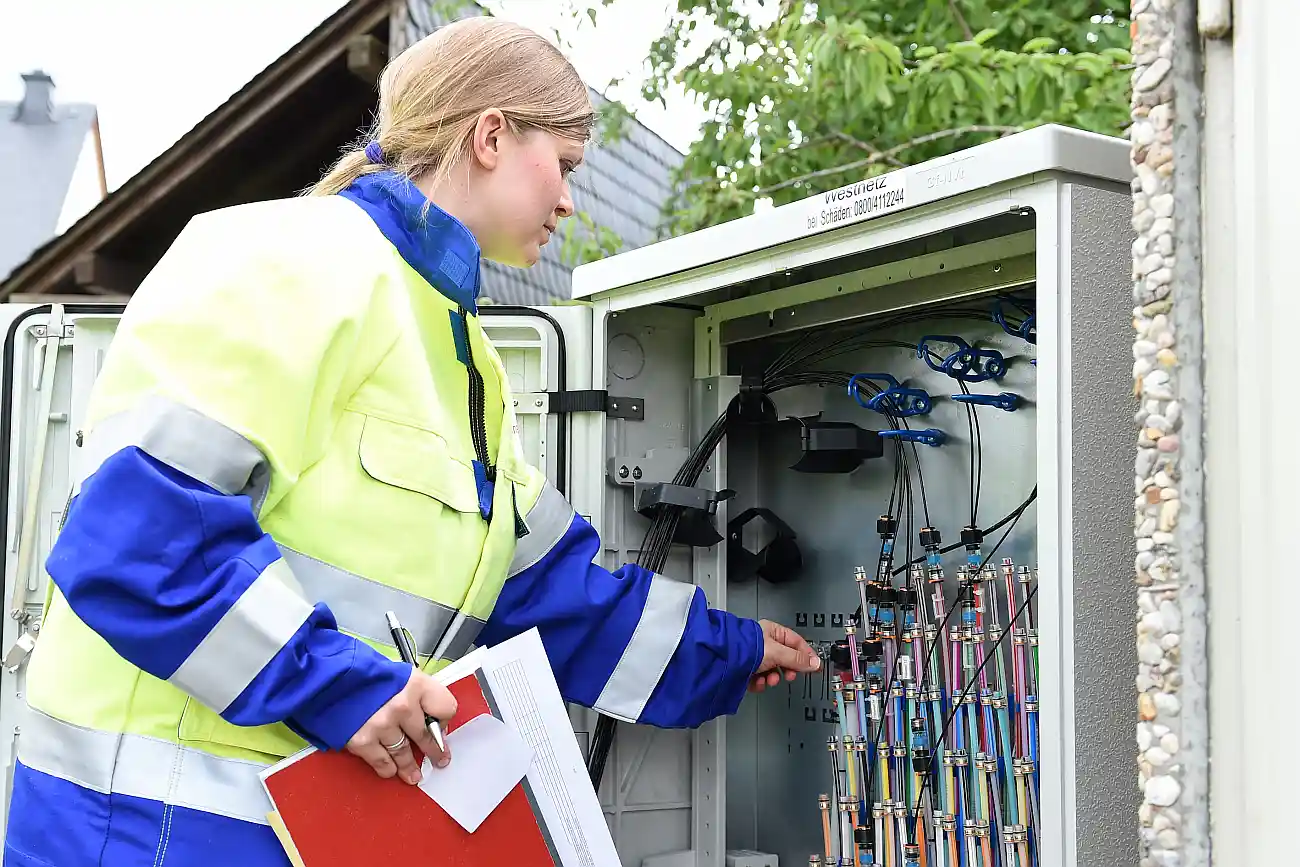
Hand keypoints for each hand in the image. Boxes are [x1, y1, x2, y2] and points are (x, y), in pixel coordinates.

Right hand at [346, 669, 457, 783]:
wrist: (323, 675)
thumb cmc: (358, 670)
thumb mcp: (396, 672)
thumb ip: (414, 692)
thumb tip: (427, 714)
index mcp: (414, 684)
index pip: (446, 708)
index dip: (443, 718)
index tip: (439, 725)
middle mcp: (402, 706)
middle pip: (427, 735)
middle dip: (434, 750)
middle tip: (439, 758)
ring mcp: (382, 725)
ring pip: (405, 754)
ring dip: (410, 766)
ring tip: (414, 774)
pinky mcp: (363, 741)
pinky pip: (383, 763)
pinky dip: (387, 768)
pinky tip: (390, 770)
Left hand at [749, 618, 819, 692]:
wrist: (724, 660)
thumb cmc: (747, 648)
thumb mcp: (778, 653)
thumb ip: (797, 659)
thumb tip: (815, 663)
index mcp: (773, 632)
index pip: (797, 643)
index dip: (807, 655)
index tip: (815, 667)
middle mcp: (764, 643)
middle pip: (785, 659)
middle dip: (787, 669)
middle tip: (789, 675)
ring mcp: (755, 656)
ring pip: (772, 670)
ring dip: (772, 678)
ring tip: (768, 679)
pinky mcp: (747, 668)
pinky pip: (759, 678)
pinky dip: (760, 682)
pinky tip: (757, 682)